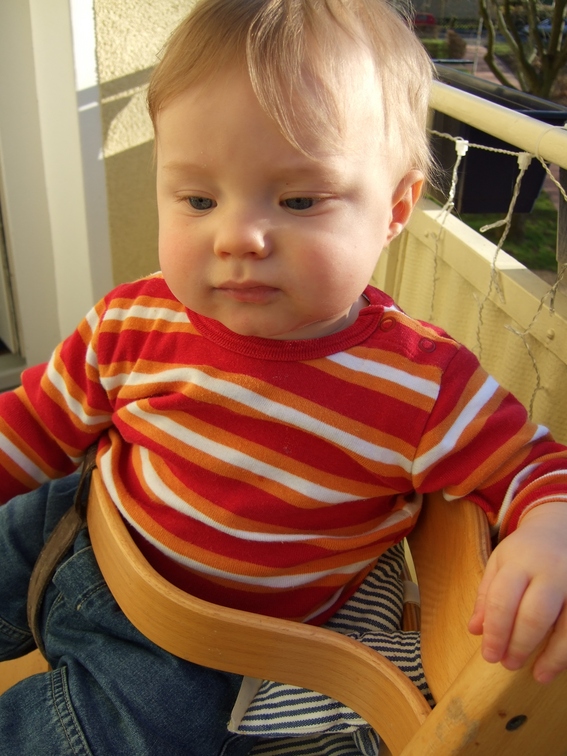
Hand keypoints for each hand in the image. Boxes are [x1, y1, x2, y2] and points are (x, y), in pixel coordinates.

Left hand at [468, 502, 566, 682]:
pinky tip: (558, 662)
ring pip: (566, 627)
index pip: (502, 600)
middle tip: (508, 664)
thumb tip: (475, 630)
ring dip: (552, 656)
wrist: (559, 530)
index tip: (489, 655)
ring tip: (538, 675)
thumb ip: (487, 596)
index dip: (495, 632)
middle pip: (534, 616)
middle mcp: (550, 571)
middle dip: (520, 645)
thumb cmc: (525, 553)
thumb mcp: (499, 564)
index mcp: (519, 562)